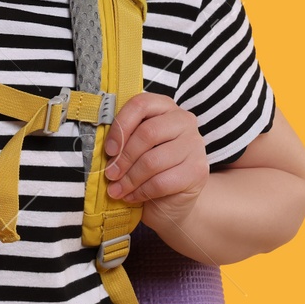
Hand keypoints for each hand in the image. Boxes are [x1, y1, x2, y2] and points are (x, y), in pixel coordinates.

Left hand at [102, 93, 207, 224]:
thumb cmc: (149, 167)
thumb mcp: (135, 147)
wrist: (173, 199)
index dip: (120, 126)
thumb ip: (124, 139)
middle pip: (147, 133)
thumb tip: (107, 149)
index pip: (141, 105)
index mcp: (165, 107)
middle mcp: (184, 121)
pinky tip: (131, 196)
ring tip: (116, 189)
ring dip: (129, 179)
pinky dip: (140, 192)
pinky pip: (161, 182)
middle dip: (123, 157)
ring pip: (152, 161)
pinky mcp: (198, 172)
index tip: (108, 149)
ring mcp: (194, 146)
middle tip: (110, 174)